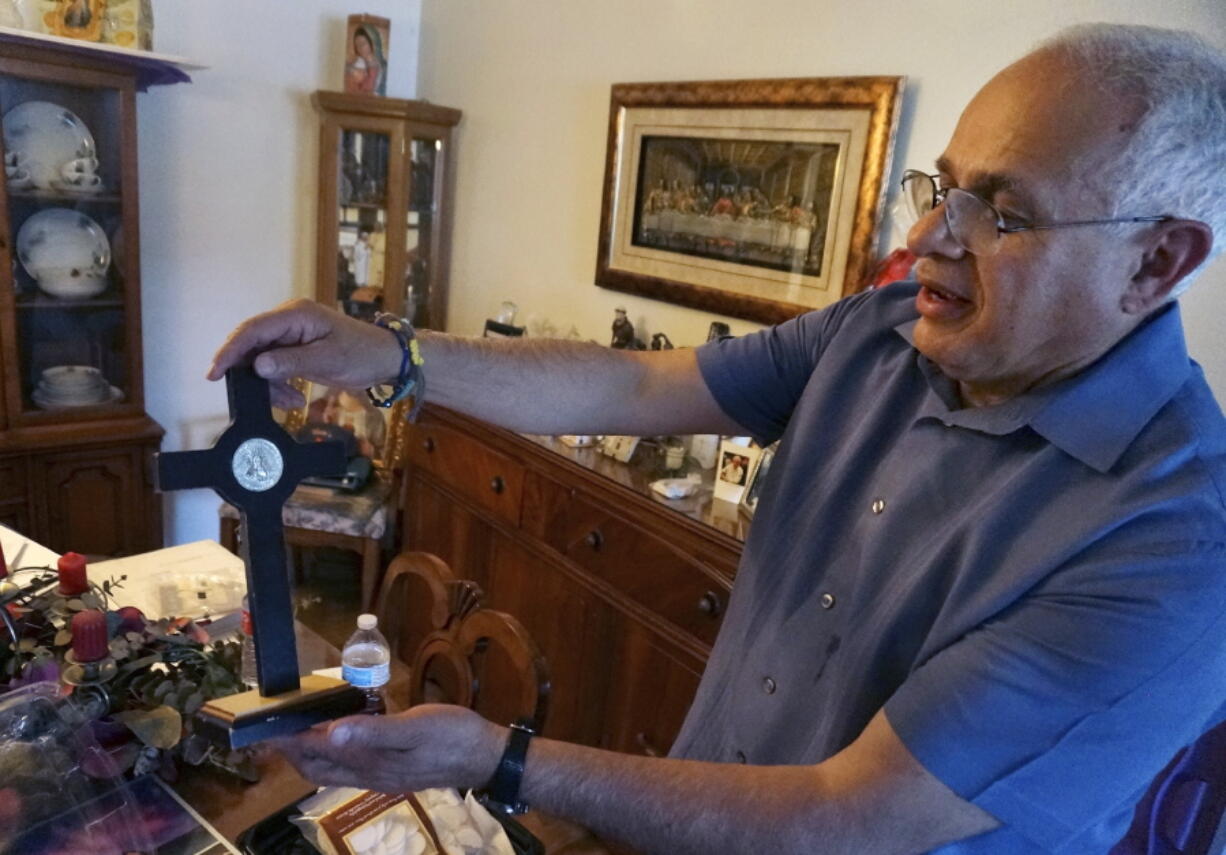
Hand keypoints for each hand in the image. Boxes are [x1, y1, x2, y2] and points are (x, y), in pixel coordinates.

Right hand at [207, 299, 401, 408]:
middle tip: (245, 396)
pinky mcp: (294, 351)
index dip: (230, 350)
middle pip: (252, 344)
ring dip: (269, 384)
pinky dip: (279, 386)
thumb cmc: (362, 353)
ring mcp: (290, 336)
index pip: (253, 329)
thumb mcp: (329, 360)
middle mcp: (288, 321)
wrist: (384, 359)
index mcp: (296, 314)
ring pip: (261, 360)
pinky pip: (274, 368)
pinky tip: (295, 399)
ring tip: (290, 401)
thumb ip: (292, 362)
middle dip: (247, 371)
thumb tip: (258, 366)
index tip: (214, 372)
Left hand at [274, 705, 505, 793]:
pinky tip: (340, 737)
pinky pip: (351, 766)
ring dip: (311, 754)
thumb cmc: (452, 736)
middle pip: (318, 768)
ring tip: (298, 732)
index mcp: (372, 764)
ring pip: (333, 770)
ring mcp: (382, 776)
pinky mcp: (394, 771)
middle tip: (274, 729)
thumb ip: (374, 731)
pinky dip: (335, 752)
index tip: (266, 728)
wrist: (486, 756)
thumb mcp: (416, 728)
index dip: (290, 741)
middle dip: (292, 751)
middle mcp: (371, 775)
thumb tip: (330, 733)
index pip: (318, 754)